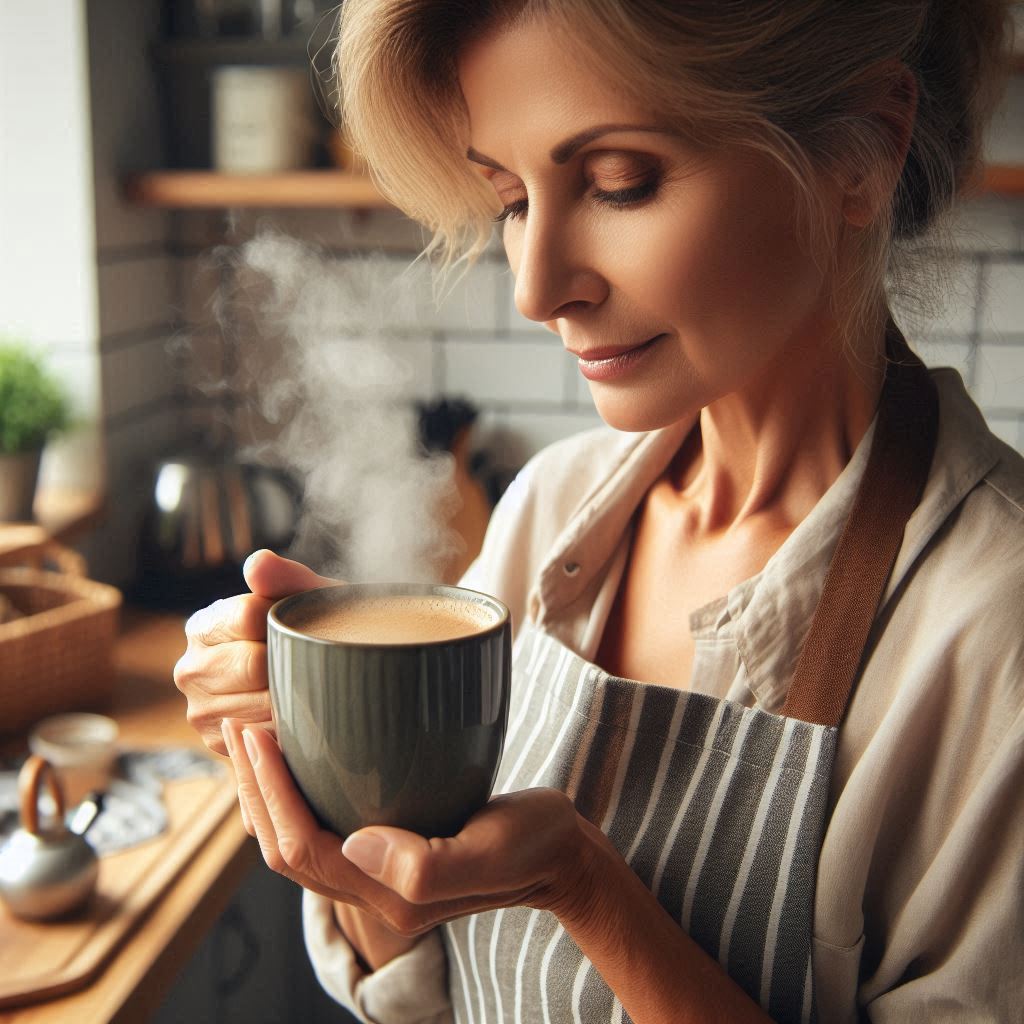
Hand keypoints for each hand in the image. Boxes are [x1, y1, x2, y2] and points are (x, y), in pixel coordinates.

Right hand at [173, 550, 337, 755]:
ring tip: (311, 686)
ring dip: (295, 696)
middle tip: (317, 660)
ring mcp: (199, 710)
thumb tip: (257, 565)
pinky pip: (266, 736)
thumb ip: (285, 577)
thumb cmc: (310, 632)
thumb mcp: (306, 598)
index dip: (290, 619)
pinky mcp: (218, 743)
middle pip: (254, 664)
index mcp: (204, 625)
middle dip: (292, 661)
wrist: (320, 681)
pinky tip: (300, 714)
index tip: (307, 624)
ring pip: (261, 703)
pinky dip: (290, 726)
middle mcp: (190, 668)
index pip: (251, 616)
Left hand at [221, 718, 599, 936]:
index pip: (302, 849)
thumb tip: (357, 842)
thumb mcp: (493, 851)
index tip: (259, 734)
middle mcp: (374, 889)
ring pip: (298, 841)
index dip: (271, 795)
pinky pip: (323, 828)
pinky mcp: (391, 847)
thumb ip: (427, 865)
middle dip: (254, 791)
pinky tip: (303, 757)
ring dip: (267, 793)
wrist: (563, 857)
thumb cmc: (535, 846)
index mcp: (389, 895)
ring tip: (257, 738)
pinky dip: (298, 794)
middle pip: (285, 850)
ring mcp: (380, 873)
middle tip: (242, 726)